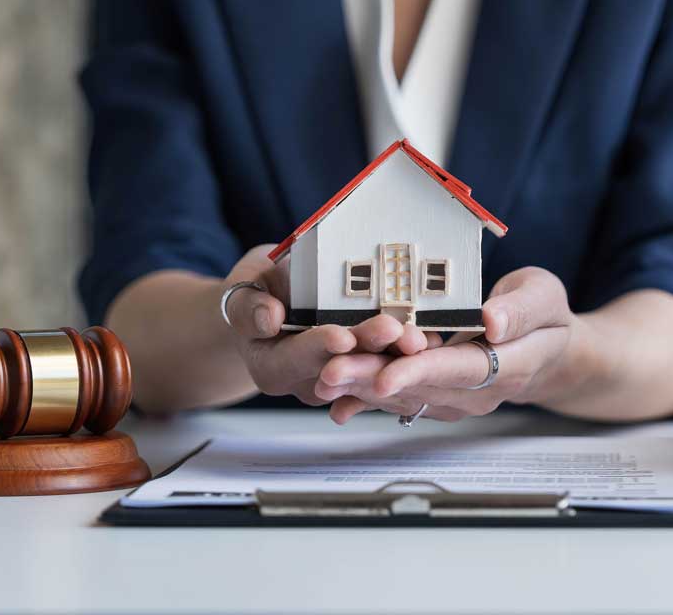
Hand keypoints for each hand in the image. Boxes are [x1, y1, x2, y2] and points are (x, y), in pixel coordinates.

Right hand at [220, 246, 428, 404]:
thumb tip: (268, 318)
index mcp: (273, 367)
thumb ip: (249, 306)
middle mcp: (309, 381)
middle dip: (369, 349)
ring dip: (396, 354)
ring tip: (418, 337)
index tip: (341, 336)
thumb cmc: (257, 295)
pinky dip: (406, 352)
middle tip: (393, 330)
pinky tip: (430, 338)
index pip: (297, 358)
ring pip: (370, 369)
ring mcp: (340, 379)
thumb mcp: (242, 293)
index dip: (319, 347)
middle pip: (341, 367)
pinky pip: (386, 363)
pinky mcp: (364, 369)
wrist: (273, 304)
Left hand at [314, 267, 583, 423]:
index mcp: (506, 365)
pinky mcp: (438, 394)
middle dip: (372, 380)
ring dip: (361, 388)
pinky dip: (365, 393)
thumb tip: (492, 320)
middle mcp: (477, 391)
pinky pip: (399, 396)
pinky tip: (333, 390)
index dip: (420, 372)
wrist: (549, 351)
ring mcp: (455, 397)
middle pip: (420, 387)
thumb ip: (521, 309)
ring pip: (403, 395)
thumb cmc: (547, 317)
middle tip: (331, 372)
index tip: (386, 374)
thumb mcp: (545, 297)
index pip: (458, 370)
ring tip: (323, 377)